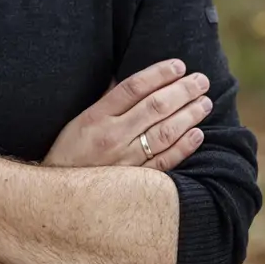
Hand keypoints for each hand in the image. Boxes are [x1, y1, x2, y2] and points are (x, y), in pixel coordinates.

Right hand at [42, 58, 211, 169]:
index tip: (179, 65)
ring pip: (164, 132)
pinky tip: (198, 134)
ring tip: (204, 103)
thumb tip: (127, 77)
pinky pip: (164, 163)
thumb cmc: (70, 153)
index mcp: (95, 116)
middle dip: (182, 91)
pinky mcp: (134, 182)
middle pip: (154, 107)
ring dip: (188, 115)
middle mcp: (111, 136)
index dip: (159, 74)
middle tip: (202, 80)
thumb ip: (105, 100)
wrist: (59, 197)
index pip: (133, 87)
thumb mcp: (80, 121)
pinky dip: (183, 148)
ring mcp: (124, 160)